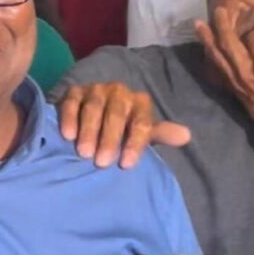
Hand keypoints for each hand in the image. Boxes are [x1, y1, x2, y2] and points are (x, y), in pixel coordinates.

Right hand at [56, 82, 189, 168]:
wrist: (92, 120)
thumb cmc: (122, 132)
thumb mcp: (141, 135)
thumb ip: (160, 135)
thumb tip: (186, 135)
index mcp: (140, 103)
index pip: (142, 122)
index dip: (135, 143)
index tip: (127, 164)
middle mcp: (120, 92)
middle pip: (117, 114)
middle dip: (110, 139)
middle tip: (102, 163)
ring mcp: (96, 90)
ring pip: (94, 108)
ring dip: (89, 131)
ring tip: (84, 154)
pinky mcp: (74, 92)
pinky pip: (72, 103)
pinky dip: (69, 118)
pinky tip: (67, 136)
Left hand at [195, 7, 253, 137]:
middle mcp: (247, 72)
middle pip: (229, 44)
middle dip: (222, 25)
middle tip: (219, 10)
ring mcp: (235, 80)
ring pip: (217, 55)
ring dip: (207, 38)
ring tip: (198, 23)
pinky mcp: (230, 85)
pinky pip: (216, 67)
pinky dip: (209, 53)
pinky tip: (204, 43)